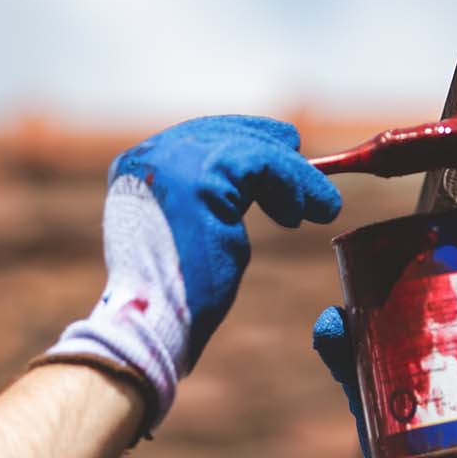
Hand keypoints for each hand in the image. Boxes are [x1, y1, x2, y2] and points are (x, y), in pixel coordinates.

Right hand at [38, 116, 341, 436]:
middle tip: (310, 174)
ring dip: (294, 177)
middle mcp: (149, 156)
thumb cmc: (175, 293)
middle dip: (272, 149)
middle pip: (224, 134)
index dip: (245, 139)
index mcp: (137, 167)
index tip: (286, 151)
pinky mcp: (200, 179)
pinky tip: (307, 213)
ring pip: (250, 149)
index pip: (198, 136)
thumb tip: (255, 182)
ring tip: (319, 208)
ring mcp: (171, 163)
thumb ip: (210, 198)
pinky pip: (263, 164)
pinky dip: (295, 184)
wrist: (154, 323)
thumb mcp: (188, 229)